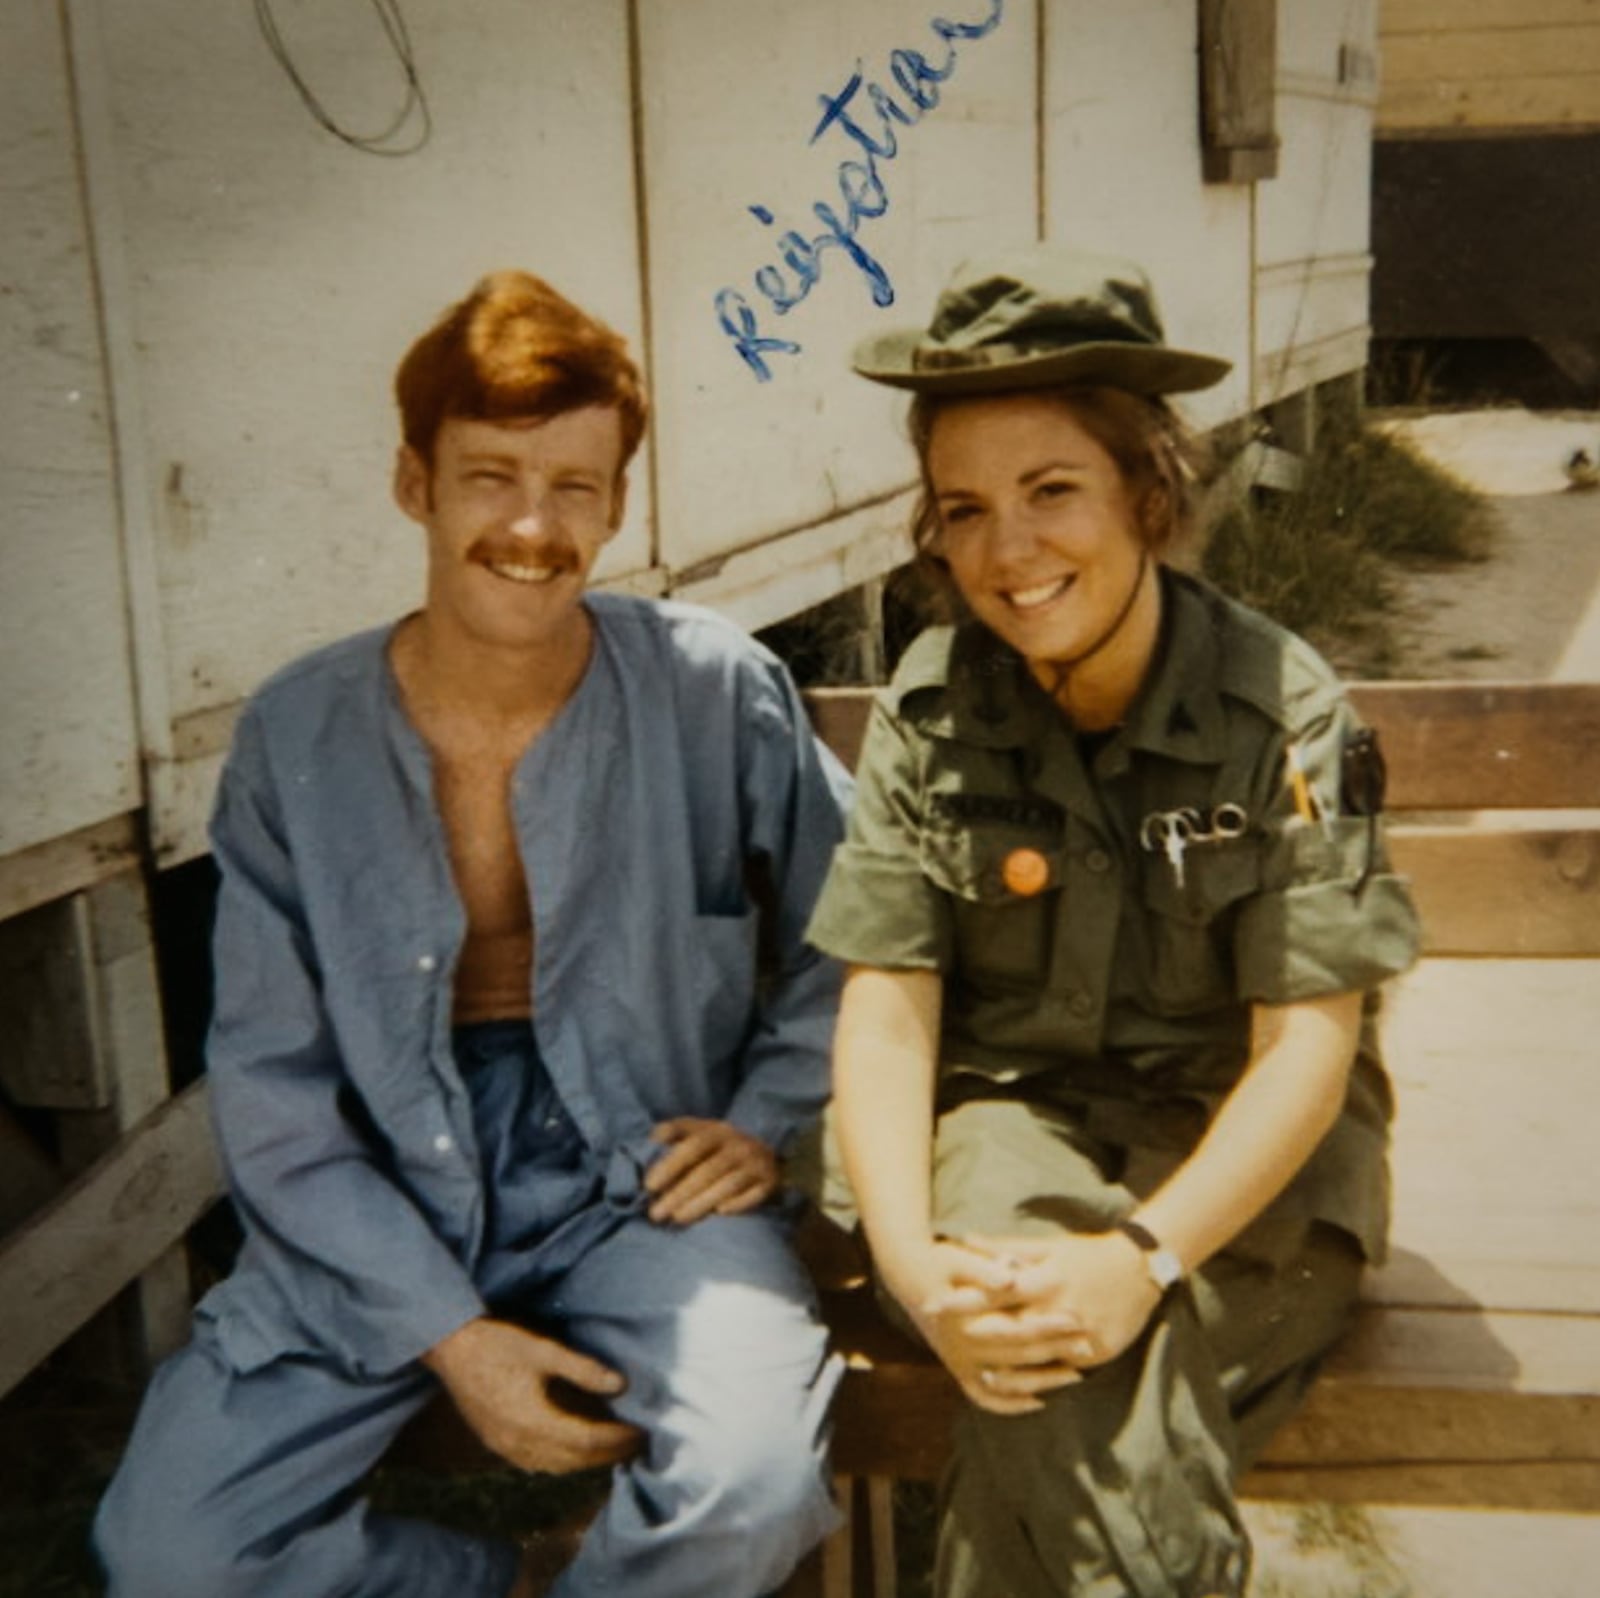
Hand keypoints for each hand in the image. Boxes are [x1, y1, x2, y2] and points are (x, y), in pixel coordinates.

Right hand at [421, 1317, 641, 1473]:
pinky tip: (575, 1448)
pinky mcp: (496, 1444)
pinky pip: (536, 1464)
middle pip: (574, 1460)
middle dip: (607, 1454)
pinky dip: (562, 1460)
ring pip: (555, 1467)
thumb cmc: (498, 1344)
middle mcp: (518, 1443)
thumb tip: (621, 1385)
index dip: (616, 1439)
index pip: (587, 1441)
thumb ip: (583, 1369)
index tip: (640, 1432)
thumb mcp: (544, 1350)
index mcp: (533, 1420)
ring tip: (613, 1448)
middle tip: (635, 1444)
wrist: (451, 1349)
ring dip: (586, 1461)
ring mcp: (504, 1448)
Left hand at [645, 1117, 778, 1223]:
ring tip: (677, 1219)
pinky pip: (752, 1196)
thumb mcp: (700, 1133)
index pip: (692, 1145)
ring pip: (728, 1185)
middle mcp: (738, 1144)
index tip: (649, 1185)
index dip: (670, 1164)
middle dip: (680, 1192)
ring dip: (701, 1203)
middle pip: (707, 1169)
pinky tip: (718, 1214)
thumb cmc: (719, 1149)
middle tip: (656, 1213)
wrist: (764, 1153)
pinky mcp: (769, 1182)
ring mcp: (756, 1163)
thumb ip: (676, 1134)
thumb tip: (652, 1139)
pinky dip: (736, 1205)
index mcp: (717, 1131)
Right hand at [883, 1238, 1086, 1415]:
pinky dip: (1010, 1403)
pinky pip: (985, 1397)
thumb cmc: (937, 1259)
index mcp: (961, 1317)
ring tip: (1078, 1374)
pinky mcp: (956, 1369)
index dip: (1046, 1323)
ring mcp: (958, 1361)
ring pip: (1006, 1381)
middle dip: (1054, 1351)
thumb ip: (985, 1268)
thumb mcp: (958, 1258)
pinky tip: (1038, 1402)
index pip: (1013, 1324)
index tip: (1077, 1319)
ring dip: (1042, 1380)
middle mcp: (959, 1345)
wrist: (904, 1273)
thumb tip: (1012, 1275)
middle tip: (1089, 1347)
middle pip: (1015, 1353)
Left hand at [961, 1229, 1162, 1369]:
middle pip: (1010, 1328)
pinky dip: (1038, 1378)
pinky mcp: (1096, 1354)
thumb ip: (1006, 1248)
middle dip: (975, 1332)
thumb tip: (966, 1238)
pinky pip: (1062, 1369)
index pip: (996, 1292)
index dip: (964, 1299)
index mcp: (1047, 1279)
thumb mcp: (1049, 1246)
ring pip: (1034, 1357)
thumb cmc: (1088, 1254)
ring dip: (1003, 1365)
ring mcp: (1079, 1335)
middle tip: (941, 1337)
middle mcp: (1060, 1309)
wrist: (1141, 1270)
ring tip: (975, 1368)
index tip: (934, 1302)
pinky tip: (1017, 1385)